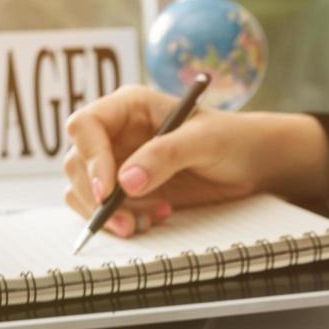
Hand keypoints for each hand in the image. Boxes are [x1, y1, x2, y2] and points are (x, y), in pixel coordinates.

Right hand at [62, 85, 328, 236]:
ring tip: (148, 220)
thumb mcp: (205, 141)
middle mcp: (116, 132)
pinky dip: (121, 220)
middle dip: (96, 197)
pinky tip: (156, 217)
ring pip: (83, 190)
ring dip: (106, 213)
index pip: (85, 126)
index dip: (91, 158)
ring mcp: (118, 162)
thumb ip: (166, 155)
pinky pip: (102, 208)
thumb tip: (126, 182)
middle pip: (77, 163)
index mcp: (129, 106)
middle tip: (127, 222)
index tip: (110, 189)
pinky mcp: (126, 190)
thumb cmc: (232, 140)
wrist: (251, 164)